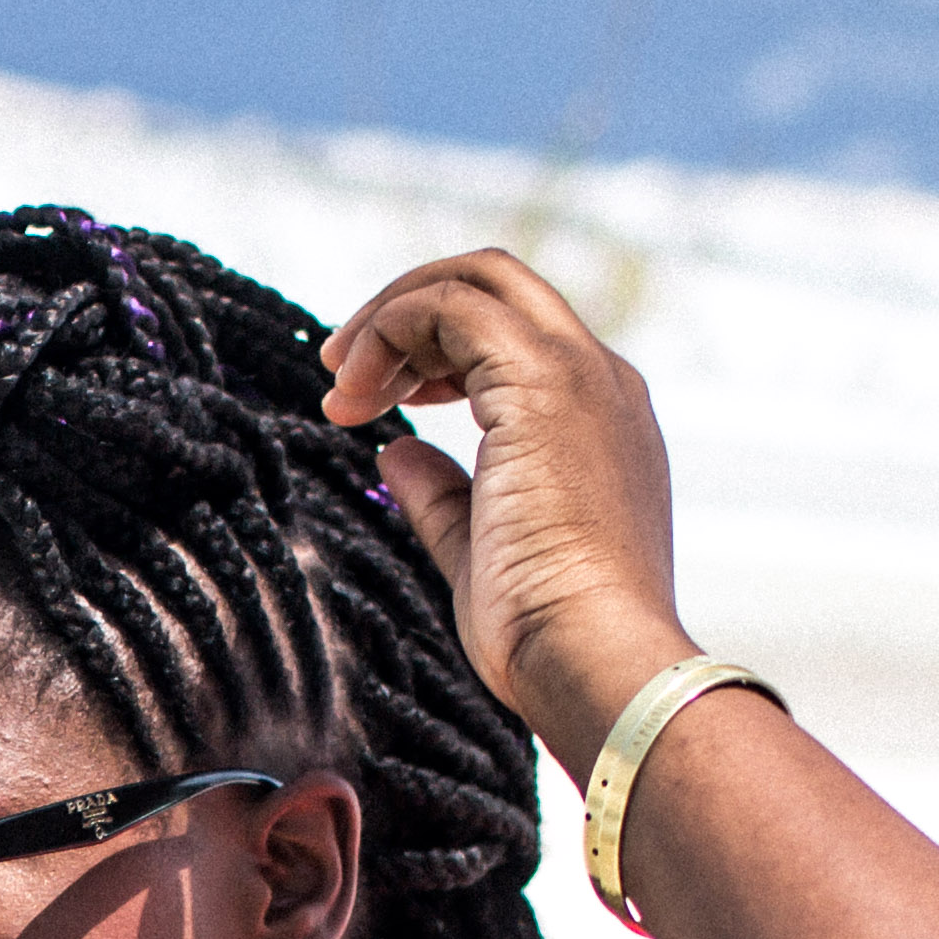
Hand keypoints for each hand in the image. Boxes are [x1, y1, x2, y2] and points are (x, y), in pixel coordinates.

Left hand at [319, 248, 691, 775]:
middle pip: (498, 282)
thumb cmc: (544, 630)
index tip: (377, 401)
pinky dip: (389, 330)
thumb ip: (441, 496)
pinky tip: (352, 393)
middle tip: (341, 371)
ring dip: (389, 320)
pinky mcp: (542, 381)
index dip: (433, 350)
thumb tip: (393, 455)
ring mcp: (579, 374)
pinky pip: (451, 308)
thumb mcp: (482, 552)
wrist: (592, 657)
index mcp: (599, 419)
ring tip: (338, 390)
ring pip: (475, 281)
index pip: (514, 335)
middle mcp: (600, 380)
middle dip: (409, 308)